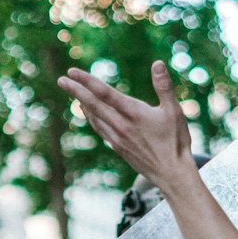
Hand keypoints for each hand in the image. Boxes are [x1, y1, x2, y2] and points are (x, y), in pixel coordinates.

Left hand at [59, 61, 195, 192]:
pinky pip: (100, 129)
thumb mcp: (174, 111)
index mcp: (134, 113)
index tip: (72, 72)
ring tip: (73, 92)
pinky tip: (89, 113)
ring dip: (82, 104)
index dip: (86, 81)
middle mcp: (121, 126)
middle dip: (75, 91)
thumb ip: (164, 86)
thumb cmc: (176, 142)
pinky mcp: (119, 148)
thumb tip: (157, 63)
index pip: (104, 93)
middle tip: (61, 79)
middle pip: (93, 105)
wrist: (172, 174)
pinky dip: (91, 118)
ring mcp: (118, 138)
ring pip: (94, 118)